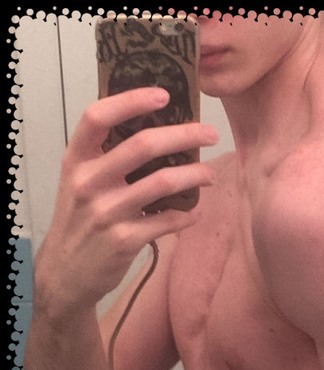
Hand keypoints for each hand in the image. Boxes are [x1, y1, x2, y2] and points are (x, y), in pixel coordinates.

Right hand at [34, 86, 217, 318]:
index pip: (98, 116)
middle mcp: (88, 182)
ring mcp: (106, 212)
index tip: (164, 95)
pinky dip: (187, 215)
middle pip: (143, 145)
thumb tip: (156, 130)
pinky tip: (194, 212)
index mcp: (76, 160)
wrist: (65, 273)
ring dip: (195, 174)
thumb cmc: (79, 221)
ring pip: (163, 182)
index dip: (132, 100)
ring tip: (209, 175)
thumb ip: (105, 158)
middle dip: (185, 134)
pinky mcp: (124, 240)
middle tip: (210, 133)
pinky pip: (168, 220)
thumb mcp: (79, 182)